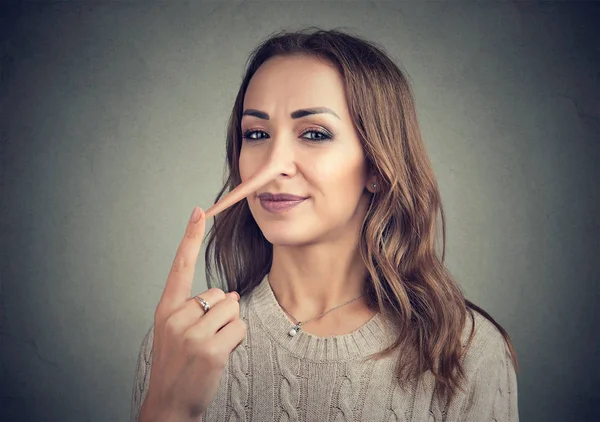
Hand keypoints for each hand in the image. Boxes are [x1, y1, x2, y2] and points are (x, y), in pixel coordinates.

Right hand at [140, 207, 245, 420]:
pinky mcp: (209, 349)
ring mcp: (191, 334)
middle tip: (205, 340)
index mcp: (166, 309)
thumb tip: (229, 295)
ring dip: (229, 328)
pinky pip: (239, 328)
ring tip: (211, 349)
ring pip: (231, 309)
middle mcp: (175, 317)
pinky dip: (236, 341)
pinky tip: (220, 356)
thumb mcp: (177, 332)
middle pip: (219, 293)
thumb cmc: (178, 365)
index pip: (179, 266)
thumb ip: (198, 309)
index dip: (190, 238)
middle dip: (221, 314)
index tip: (199, 211)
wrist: (169, 404)